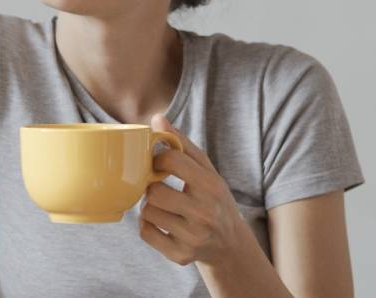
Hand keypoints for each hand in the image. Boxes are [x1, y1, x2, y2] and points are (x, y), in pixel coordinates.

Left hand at [138, 113, 251, 266]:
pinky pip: (146, 233)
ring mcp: (193, 237)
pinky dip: (148, 226)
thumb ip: (183, 144)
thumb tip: (157, 119)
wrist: (230, 245)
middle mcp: (205, 213)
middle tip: (160, 189)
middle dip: (152, 188)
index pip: (172, 161)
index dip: (158, 159)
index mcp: (211, 186)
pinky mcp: (180, 255)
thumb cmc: (213, 200)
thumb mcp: (207, 171)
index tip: (160, 164)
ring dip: (149, 207)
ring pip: (147, 212)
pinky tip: (162, 223)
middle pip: (154, 191)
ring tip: (163, 206)